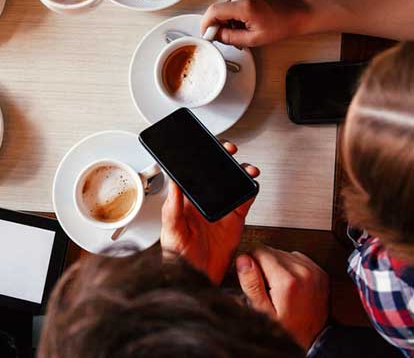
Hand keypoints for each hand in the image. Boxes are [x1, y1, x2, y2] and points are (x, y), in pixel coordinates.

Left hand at [160, 142, 259, 283]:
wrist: (198, 278)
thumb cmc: (178, 256)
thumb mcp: (171, 230)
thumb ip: (173, 206)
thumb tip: (172, 182)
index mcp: (186, 201)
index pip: (192, 173)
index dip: (199, 158)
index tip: (205, 146)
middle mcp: (204, 202)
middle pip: (214, 174)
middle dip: (223, 159)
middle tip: (228, 150)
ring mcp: (221, 209)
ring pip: (232, 183)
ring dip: (239, 172)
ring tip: (245, 168)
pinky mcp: (235, 219)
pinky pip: (244, 200)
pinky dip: (250, 190)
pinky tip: (251, 183)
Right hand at [200, 0, 312, 47]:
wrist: (300, 13)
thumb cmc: (283, 25)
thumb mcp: (254, 39)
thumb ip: (230, 38)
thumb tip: (216, 36)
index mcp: (245, 6)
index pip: (214, 11)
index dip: (206, 24)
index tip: (207, 33)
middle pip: (220, 9)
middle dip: (220, 24)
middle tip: (228, 36)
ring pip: (229, 6)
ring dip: (231, 19)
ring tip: (244, 29)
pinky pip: (237, 2)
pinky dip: (238, 13)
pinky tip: (250, 20)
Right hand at [236, 246, 328, 350]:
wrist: (314, 339)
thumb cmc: (287, 328)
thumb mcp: (262, 311)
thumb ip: (251, 283)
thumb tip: (243, 260)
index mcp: (287, 280)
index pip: (259, 249)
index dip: (250, 262)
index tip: (253, 277)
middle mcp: (302, 271)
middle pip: (271, 250)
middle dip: (264, 264)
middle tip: (266, 286)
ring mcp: (314, 270)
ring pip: (283, 252)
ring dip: (277, 265)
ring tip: (278, 285)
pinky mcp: (320, 272)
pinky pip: (297, 257)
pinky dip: (291, 267)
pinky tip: (290, 283)